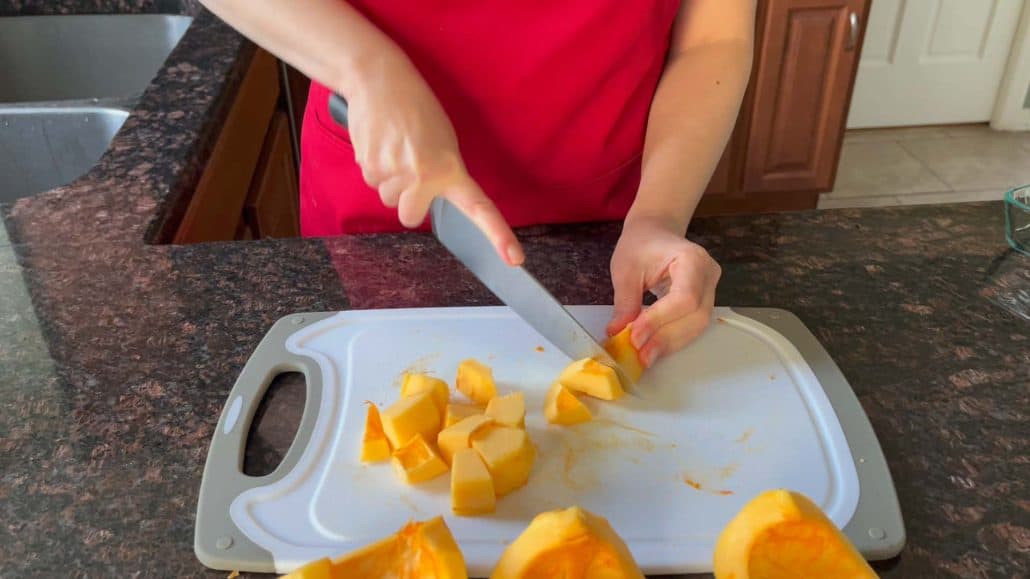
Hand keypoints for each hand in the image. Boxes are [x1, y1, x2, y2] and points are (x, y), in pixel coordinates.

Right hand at [346, 55, 523, 264]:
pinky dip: (374, 168)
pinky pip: (371, 183)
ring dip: (389, 180)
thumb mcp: (441, 140)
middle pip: (409, 216)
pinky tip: (379, 144)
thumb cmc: (416, 110)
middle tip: (409, 166)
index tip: (514, 259)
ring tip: (393, 148)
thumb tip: (425, 200)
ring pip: (387, 199)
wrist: (379, 80)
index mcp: (450, 169)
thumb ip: (440, 174)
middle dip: (406, 199)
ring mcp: (394, 173)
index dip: (497, 235)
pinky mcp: (368, 166)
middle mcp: (424, 176)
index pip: (479, 208)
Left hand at [607, 215, 720, 365]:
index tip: (635, 335)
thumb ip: (625, 302)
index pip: (684, 298)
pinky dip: (673, 340)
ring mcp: (710, 289)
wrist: (655, 233)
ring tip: (644, 356)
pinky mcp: (704, 302)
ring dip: (669, 344)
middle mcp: (709, 275)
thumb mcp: (626, 269)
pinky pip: (693, 326)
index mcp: (692, 259)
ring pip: (697, 326)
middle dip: (665, 338)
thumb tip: (618, 333)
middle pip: (695, 316)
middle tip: (639, 354)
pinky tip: (653, 348)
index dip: (660, 320)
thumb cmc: (641, 244)